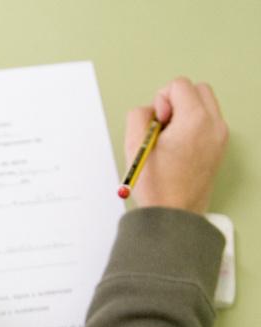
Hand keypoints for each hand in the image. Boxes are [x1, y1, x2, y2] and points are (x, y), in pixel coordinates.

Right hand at [124, 77, 228, 213]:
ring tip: (170, 138)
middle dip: (177, 101)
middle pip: (197, 89)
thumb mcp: (134, 144)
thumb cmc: (156, 185)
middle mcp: (214, 125)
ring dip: (185, 112)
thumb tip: (150, 112)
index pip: (179, 85)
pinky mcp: (219, 147)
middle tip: (164, 126)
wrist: (174, 214)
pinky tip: (178, 146)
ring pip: (204, 104)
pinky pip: (207, 122)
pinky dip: (193, 125)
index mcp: (195, 120)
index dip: (161, 99)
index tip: (158, 123)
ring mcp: (220, 137)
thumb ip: (139, 116)